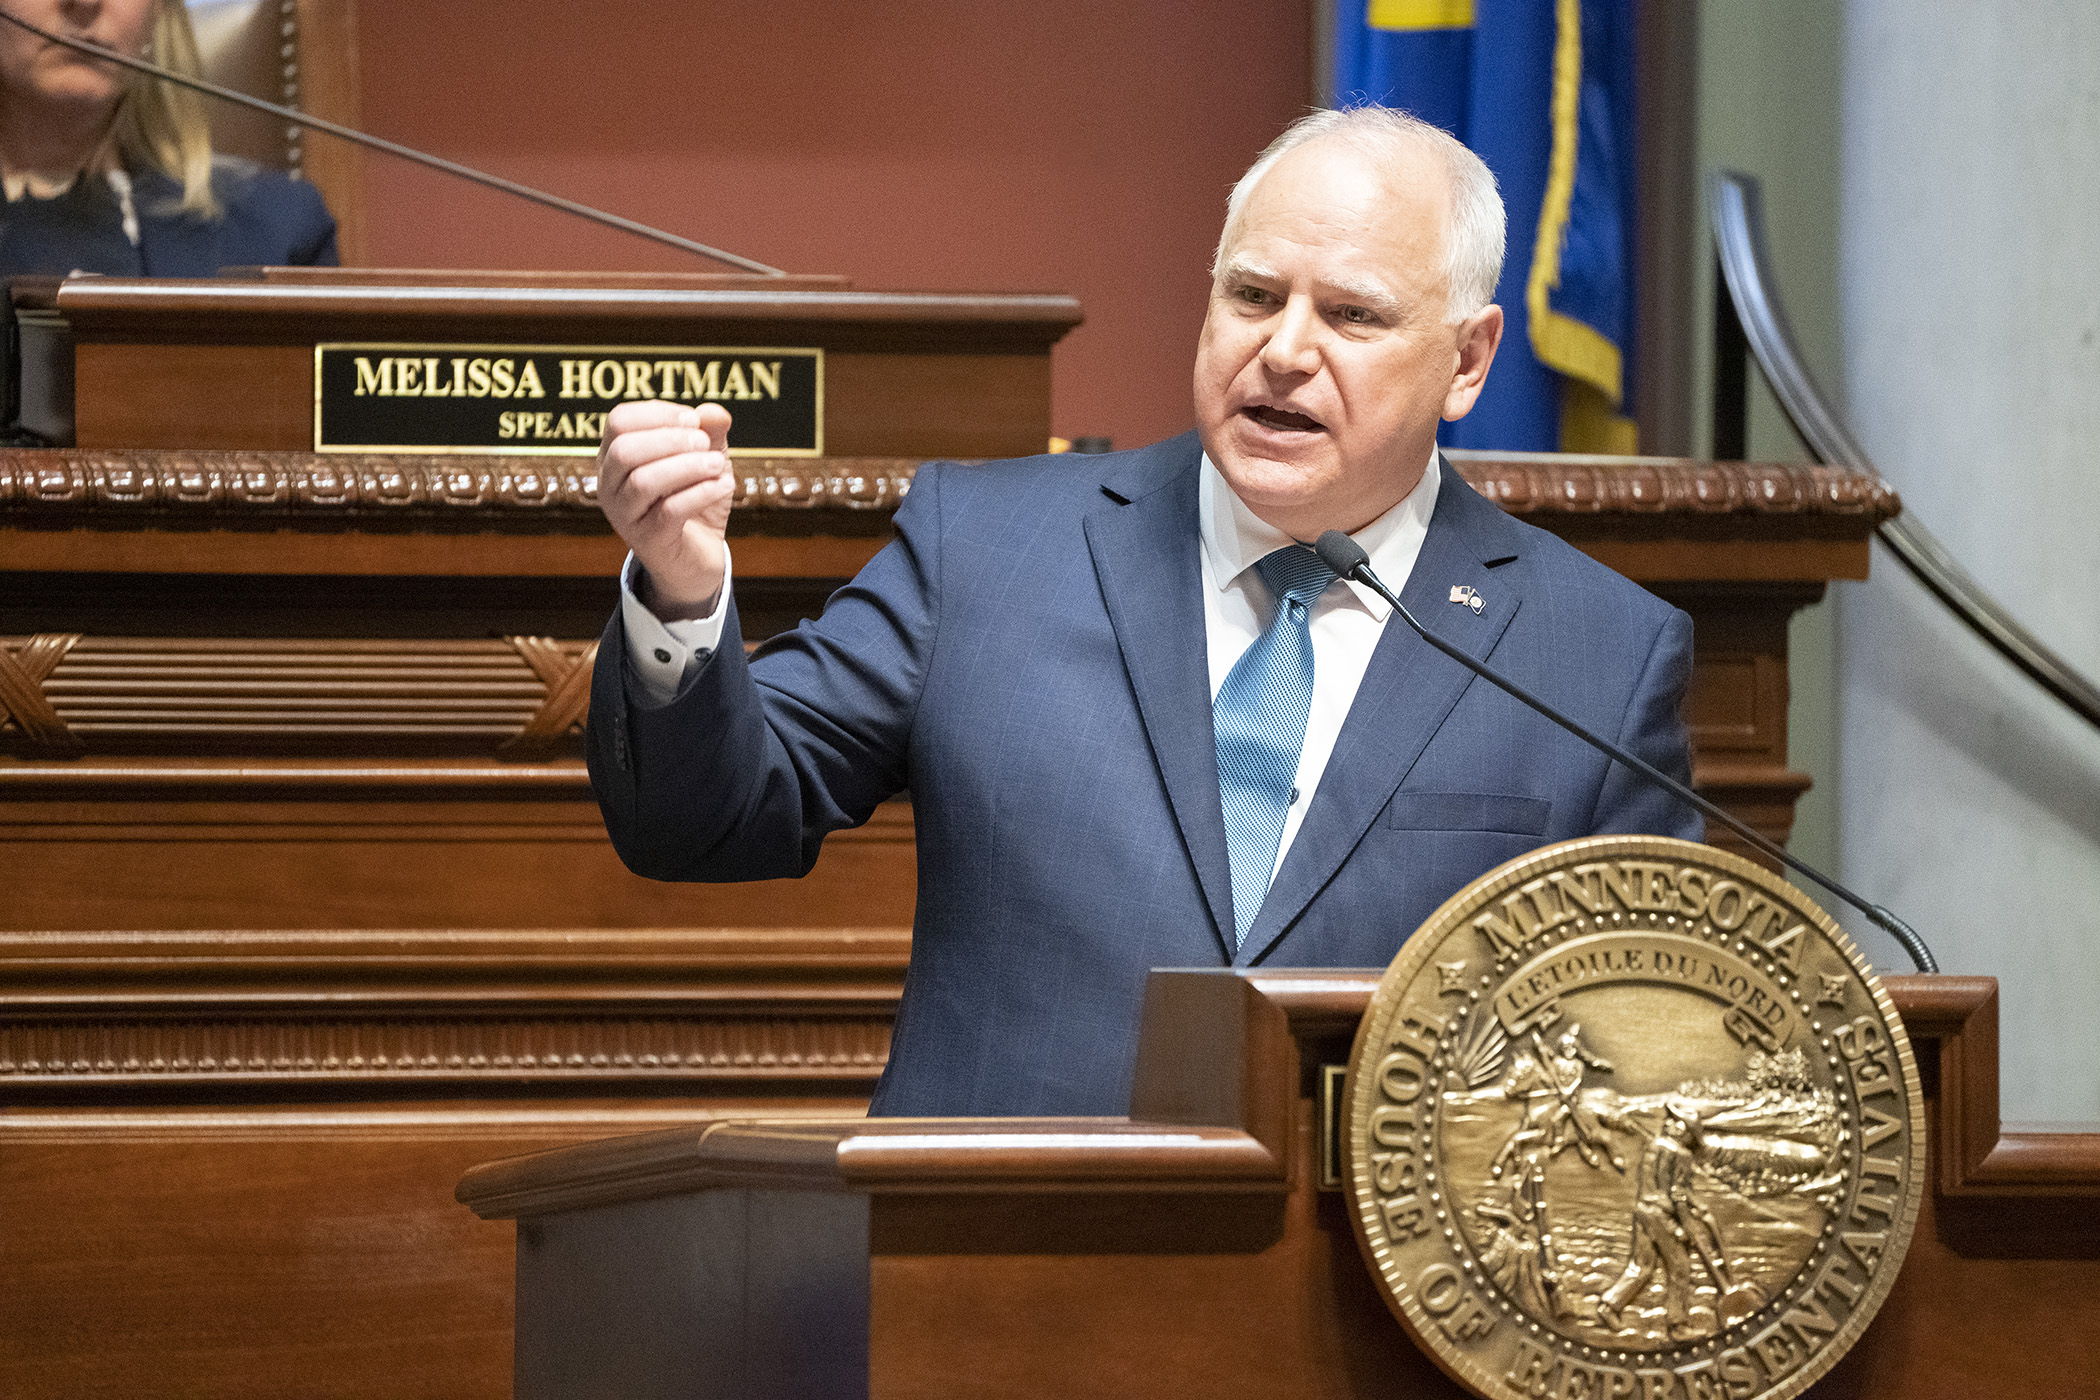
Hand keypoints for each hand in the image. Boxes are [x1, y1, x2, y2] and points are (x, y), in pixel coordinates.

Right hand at [596, 400, 734, 618]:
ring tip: (718, 465)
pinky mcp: (648, 541)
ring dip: (687, 466)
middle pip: (625, 450)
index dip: (659, 413)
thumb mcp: (705, 456)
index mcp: (614, 456)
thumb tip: (714, 412)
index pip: (619, 421)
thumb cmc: (694, 498)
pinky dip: (702, 493)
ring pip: (644, 482)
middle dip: (670, 439)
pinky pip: (670, 510)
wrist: (698, 556)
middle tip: (704, 443)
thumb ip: (709, 431)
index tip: (695, 420)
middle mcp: (610, 485)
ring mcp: (625, 516)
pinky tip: (724, 485)